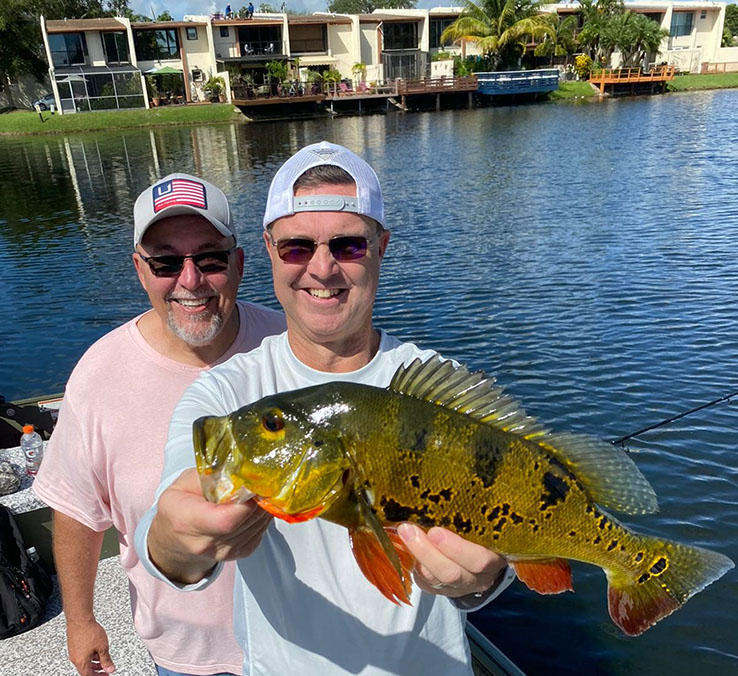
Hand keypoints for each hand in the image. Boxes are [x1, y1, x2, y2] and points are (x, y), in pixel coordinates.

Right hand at [66, 618, 114, 674]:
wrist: (80, 619)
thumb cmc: (89, 631)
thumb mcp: (102, 647)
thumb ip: (107, 660)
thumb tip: (110, 668)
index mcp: (81, 662)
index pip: (89, 675)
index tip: (105, 674)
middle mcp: (75, 658)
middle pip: (85, 669)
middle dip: (97, 669)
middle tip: (105, 668)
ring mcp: (73, 651)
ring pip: (84, 661)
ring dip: (94, 661)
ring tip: (102, 658)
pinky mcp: (74, 644)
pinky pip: (82, 654)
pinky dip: (90, 655)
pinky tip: (96, 649)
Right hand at [148, 468, 272, 583]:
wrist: (174, 541)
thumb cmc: (178, 507)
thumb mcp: (184, 482)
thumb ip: (211, 476)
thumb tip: (240, 472)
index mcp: (188, 522)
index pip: (226, 520)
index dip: (246, 503)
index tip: (251, 484)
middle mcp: (207, 543)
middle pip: (247, 520)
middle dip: (258, 497)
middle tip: (257, 480)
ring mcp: (225, 552)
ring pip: (258, 525)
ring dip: (262, 505)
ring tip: (254, 491)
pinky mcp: (240, 553)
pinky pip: (261, 531)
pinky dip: (261, 516)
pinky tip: (252, 505)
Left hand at [397, 523, 506, 597]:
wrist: (481, 563)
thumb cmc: (483, 536)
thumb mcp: (485, 527)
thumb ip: (471, 518)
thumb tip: (446, 489)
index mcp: (493, 560)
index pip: (478, 560)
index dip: (456, 548)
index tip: (435, 531)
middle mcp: (476, 579)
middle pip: (451, 573)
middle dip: (427, 552)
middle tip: (409, 530)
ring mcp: (457, 588)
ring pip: (434, 579)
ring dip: (415, 555)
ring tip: (403, 533)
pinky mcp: (439, 590)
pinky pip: (424, 581)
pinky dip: (411, 563)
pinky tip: (401, 545)